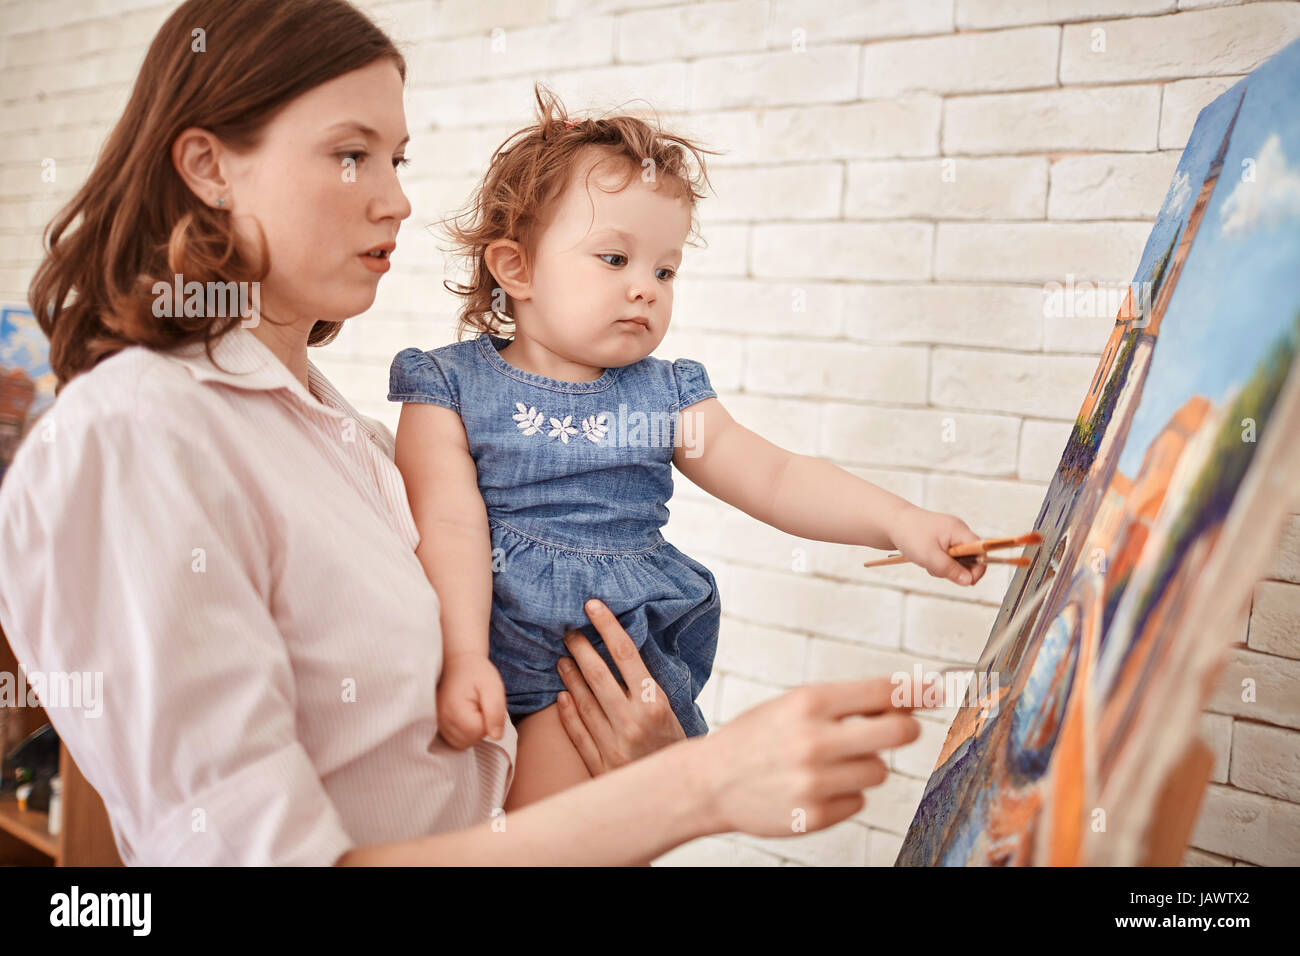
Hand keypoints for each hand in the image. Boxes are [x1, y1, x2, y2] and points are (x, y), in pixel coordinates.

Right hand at [436, 653, 507, 749]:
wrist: (458, 663)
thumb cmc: (477, 672)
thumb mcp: (493, 687)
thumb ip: (496, 712)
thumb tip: (496, 737)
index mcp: (456, 711)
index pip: (479, 732)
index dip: (488, 720)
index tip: (484, 702)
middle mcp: (443, 721)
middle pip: (470, 741)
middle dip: (480, 727)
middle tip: (479, 705)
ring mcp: (438, 724)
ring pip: (463, 743)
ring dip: (472, 731)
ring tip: (472, 709)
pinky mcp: (438, 725)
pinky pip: (455, 741)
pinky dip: (464, 733)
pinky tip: (465, 716)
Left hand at [553, 598, 686, 774]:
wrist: (683, 792)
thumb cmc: (677, 746)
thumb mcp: (671, 711)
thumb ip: (647, 686)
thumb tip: (624, 652)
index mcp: (655, 702)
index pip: (625, 654)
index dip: (607, 626)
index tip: (592, 605)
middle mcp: (633, 721)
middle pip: (597, 674)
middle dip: (580, 647)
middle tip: (568, 631)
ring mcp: (614, 745)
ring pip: (583, 701)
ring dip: (569, 677)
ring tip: (562, 659)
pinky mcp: (602, 765)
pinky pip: (578, 732)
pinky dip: (568, 712)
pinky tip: (562, 696)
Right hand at [693, 675, 938, 837]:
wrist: (709, 781)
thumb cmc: (756, 737)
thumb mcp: (793, 704)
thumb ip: (845, 703)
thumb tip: (906, 703)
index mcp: (808, 702)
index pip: (882, 693)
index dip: (916, 692)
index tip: (936, 693)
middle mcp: (814, 739)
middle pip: (900, 733)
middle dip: (904, 730)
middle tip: (893, 730)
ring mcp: (815, 781)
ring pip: (879, 771)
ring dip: (863, 766)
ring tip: (829, 764)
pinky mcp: (814, 815)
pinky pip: (859, 803)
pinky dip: (844, 796)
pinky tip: (814, 788)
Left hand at [888, 504, 986, 586]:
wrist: (890, 523)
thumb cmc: (909, 534)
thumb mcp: (930, 557)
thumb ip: (950, 570)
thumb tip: (968, 581)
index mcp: (959, 530)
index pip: (981, 550)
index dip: (978, 568)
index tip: (967, 581)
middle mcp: (958, 531)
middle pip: (970, 557)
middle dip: (956, 569)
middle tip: (936, 568)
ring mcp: (950, 535)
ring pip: (957, 560)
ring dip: (944, 567)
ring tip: (927, 562)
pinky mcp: (942, 540)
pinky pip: (947, 557)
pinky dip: (938, 562)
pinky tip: (925, 559)